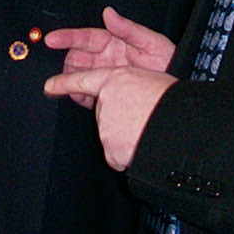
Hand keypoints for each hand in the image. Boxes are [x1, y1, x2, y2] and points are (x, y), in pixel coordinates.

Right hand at [44, 7, 175, 104]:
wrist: (177, 90)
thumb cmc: (170, 62)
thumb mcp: (152, 42)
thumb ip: (129, 29)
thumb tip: (108, 13)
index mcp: (114, 41)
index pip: (85, 37)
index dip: (67, 37)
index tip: (51, 40)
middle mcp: (106, 57)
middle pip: (77, 58)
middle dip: (64, 63)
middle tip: (56, 71)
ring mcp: (106, 75)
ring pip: (80, 76)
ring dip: (70, 81)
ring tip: (63, 87)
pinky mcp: (107, 93)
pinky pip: (88, 94)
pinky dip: (80, 96)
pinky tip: (78, 99)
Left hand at [44, 63, 176, 170]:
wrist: (183, 128)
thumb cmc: (173, 102)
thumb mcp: (152, 79)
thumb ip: (130, 85)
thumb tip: (127, 94)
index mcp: (116, 80)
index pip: (82, 80)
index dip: (63, 83)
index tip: (50, 86)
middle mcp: (106, 102)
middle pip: (104, 113)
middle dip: (118, 117)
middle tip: (141, 118)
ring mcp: (106, 127)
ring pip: (111, 133)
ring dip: (125, 134)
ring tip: (147, 131)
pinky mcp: (110, 150)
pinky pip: (117, 153)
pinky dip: (128, 152)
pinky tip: (143, 145)